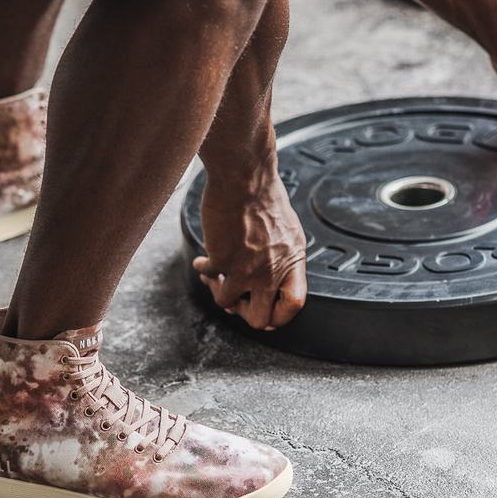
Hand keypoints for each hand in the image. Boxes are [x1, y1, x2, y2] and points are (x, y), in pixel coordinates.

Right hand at [192, 175, 306, 330]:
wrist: (245, 178)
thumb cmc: (265, 196)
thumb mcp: (288, 231)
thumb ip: (283, 256)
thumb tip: (277, 273)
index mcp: (291, 262)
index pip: (294, 305)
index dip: (279, 317)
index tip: (267, 316)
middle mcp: (271, 271)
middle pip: (260, 318)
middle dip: (244, 313)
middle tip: (236, 299)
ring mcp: (246, 268)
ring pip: (226, 302)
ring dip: (217, 290)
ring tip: (214, 276)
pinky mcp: (222, 259)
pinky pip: (208, 277)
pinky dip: (202, 269)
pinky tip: (203, 261)